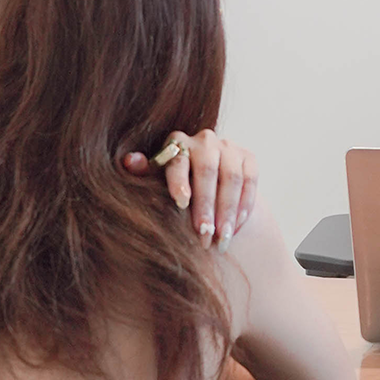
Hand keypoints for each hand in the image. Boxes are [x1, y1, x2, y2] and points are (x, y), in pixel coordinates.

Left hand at [122, 129, 256, 247]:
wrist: (207, 185)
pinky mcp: (248, 158)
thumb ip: (144, 173)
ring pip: (232, 177)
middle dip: (206, 206)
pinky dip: (244, 206)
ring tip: (221, 239)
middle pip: (207, 171)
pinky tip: (235, 228)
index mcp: (176, 143)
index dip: (180, 181)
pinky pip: (250, 181)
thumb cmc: (174, 186)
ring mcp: (229, 147)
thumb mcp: (156, 182)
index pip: (178, 160)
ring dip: (227, 211)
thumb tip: (129, 161)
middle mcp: (204, 140)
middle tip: (204, 235)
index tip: (181, 203)